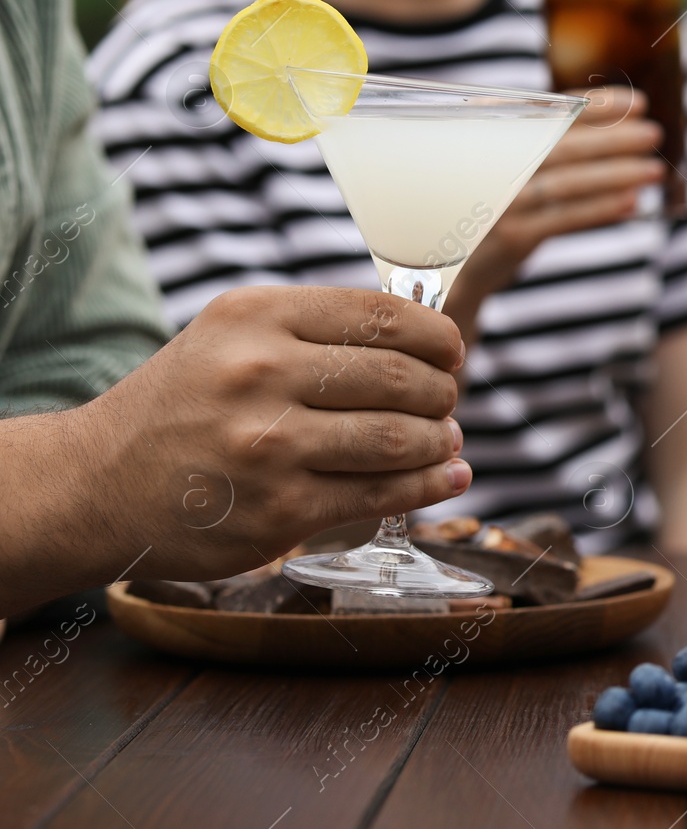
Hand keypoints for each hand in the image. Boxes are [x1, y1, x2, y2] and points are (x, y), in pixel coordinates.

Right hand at [55, 287, 469, 585]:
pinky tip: (445, 477)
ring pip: (399, 438)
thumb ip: (315, 331)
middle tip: (447, 402)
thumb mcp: (231, 338)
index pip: (382, 316)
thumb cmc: (181, 407)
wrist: (91, 486)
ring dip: (441, 441)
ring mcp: (269, 446)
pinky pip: (379, 494)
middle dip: (442, 392)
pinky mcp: (278, 512)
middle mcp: (261, 374)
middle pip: (401, 377)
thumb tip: (422, 339)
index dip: (437, 337)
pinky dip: (428, 485)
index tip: (452, 352)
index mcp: (256, 317)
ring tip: (446, 441)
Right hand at [450, 86, 662, 325]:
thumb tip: (618, 133)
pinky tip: (631, 203)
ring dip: (616, 173)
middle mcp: (490, 162)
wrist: (454, 274)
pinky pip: (562, 219)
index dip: (597, 106)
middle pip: (562, 144)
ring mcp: (498, 201)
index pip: (550, 111)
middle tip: (654, 133)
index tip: (638, 103)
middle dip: (613, 137)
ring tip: (653, 169)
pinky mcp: (508, 237)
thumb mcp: (515, 174)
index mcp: (491, 136)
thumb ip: (549, 150)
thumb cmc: (495, 212)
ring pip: (567, 182)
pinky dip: (599, 210)